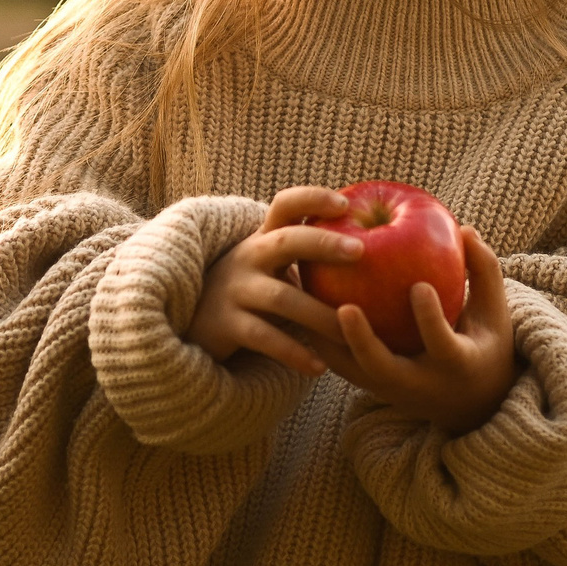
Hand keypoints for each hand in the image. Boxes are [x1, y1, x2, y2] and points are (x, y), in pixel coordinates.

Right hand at [190, 187, 358, 375]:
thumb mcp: (270, 263)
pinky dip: (294, 353)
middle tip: (361, 250)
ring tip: (350, 332)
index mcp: (263, 238)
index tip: (345, 204)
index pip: (285, 205)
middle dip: (323, 243)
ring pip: (282, 299)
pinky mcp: (227, 325)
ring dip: (320, 316)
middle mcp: (248, 257)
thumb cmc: (251, 289)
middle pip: (285, 242)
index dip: (313, 199)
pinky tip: (320, 366)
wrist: (194, 322)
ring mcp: (235, 290)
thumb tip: (372, 243)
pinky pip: (265, 339)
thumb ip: (304, 253)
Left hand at [325, 228, 515, 433]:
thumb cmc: (484, 342)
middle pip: (383, 369)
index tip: (419, 286)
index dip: (430, 318)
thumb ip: (484, 271)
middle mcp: (419, 384)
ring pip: (350, 370)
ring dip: (326, 339)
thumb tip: (465, 229)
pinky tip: (304, 300)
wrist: (469, 402)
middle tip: (346, 308)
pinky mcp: (368, 387)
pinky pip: (339, 363)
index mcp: (456, 366)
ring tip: (308, 300)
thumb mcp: (494, 312)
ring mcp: (389, 390)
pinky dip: (320, 336)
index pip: (442, 345)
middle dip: (362, 342)